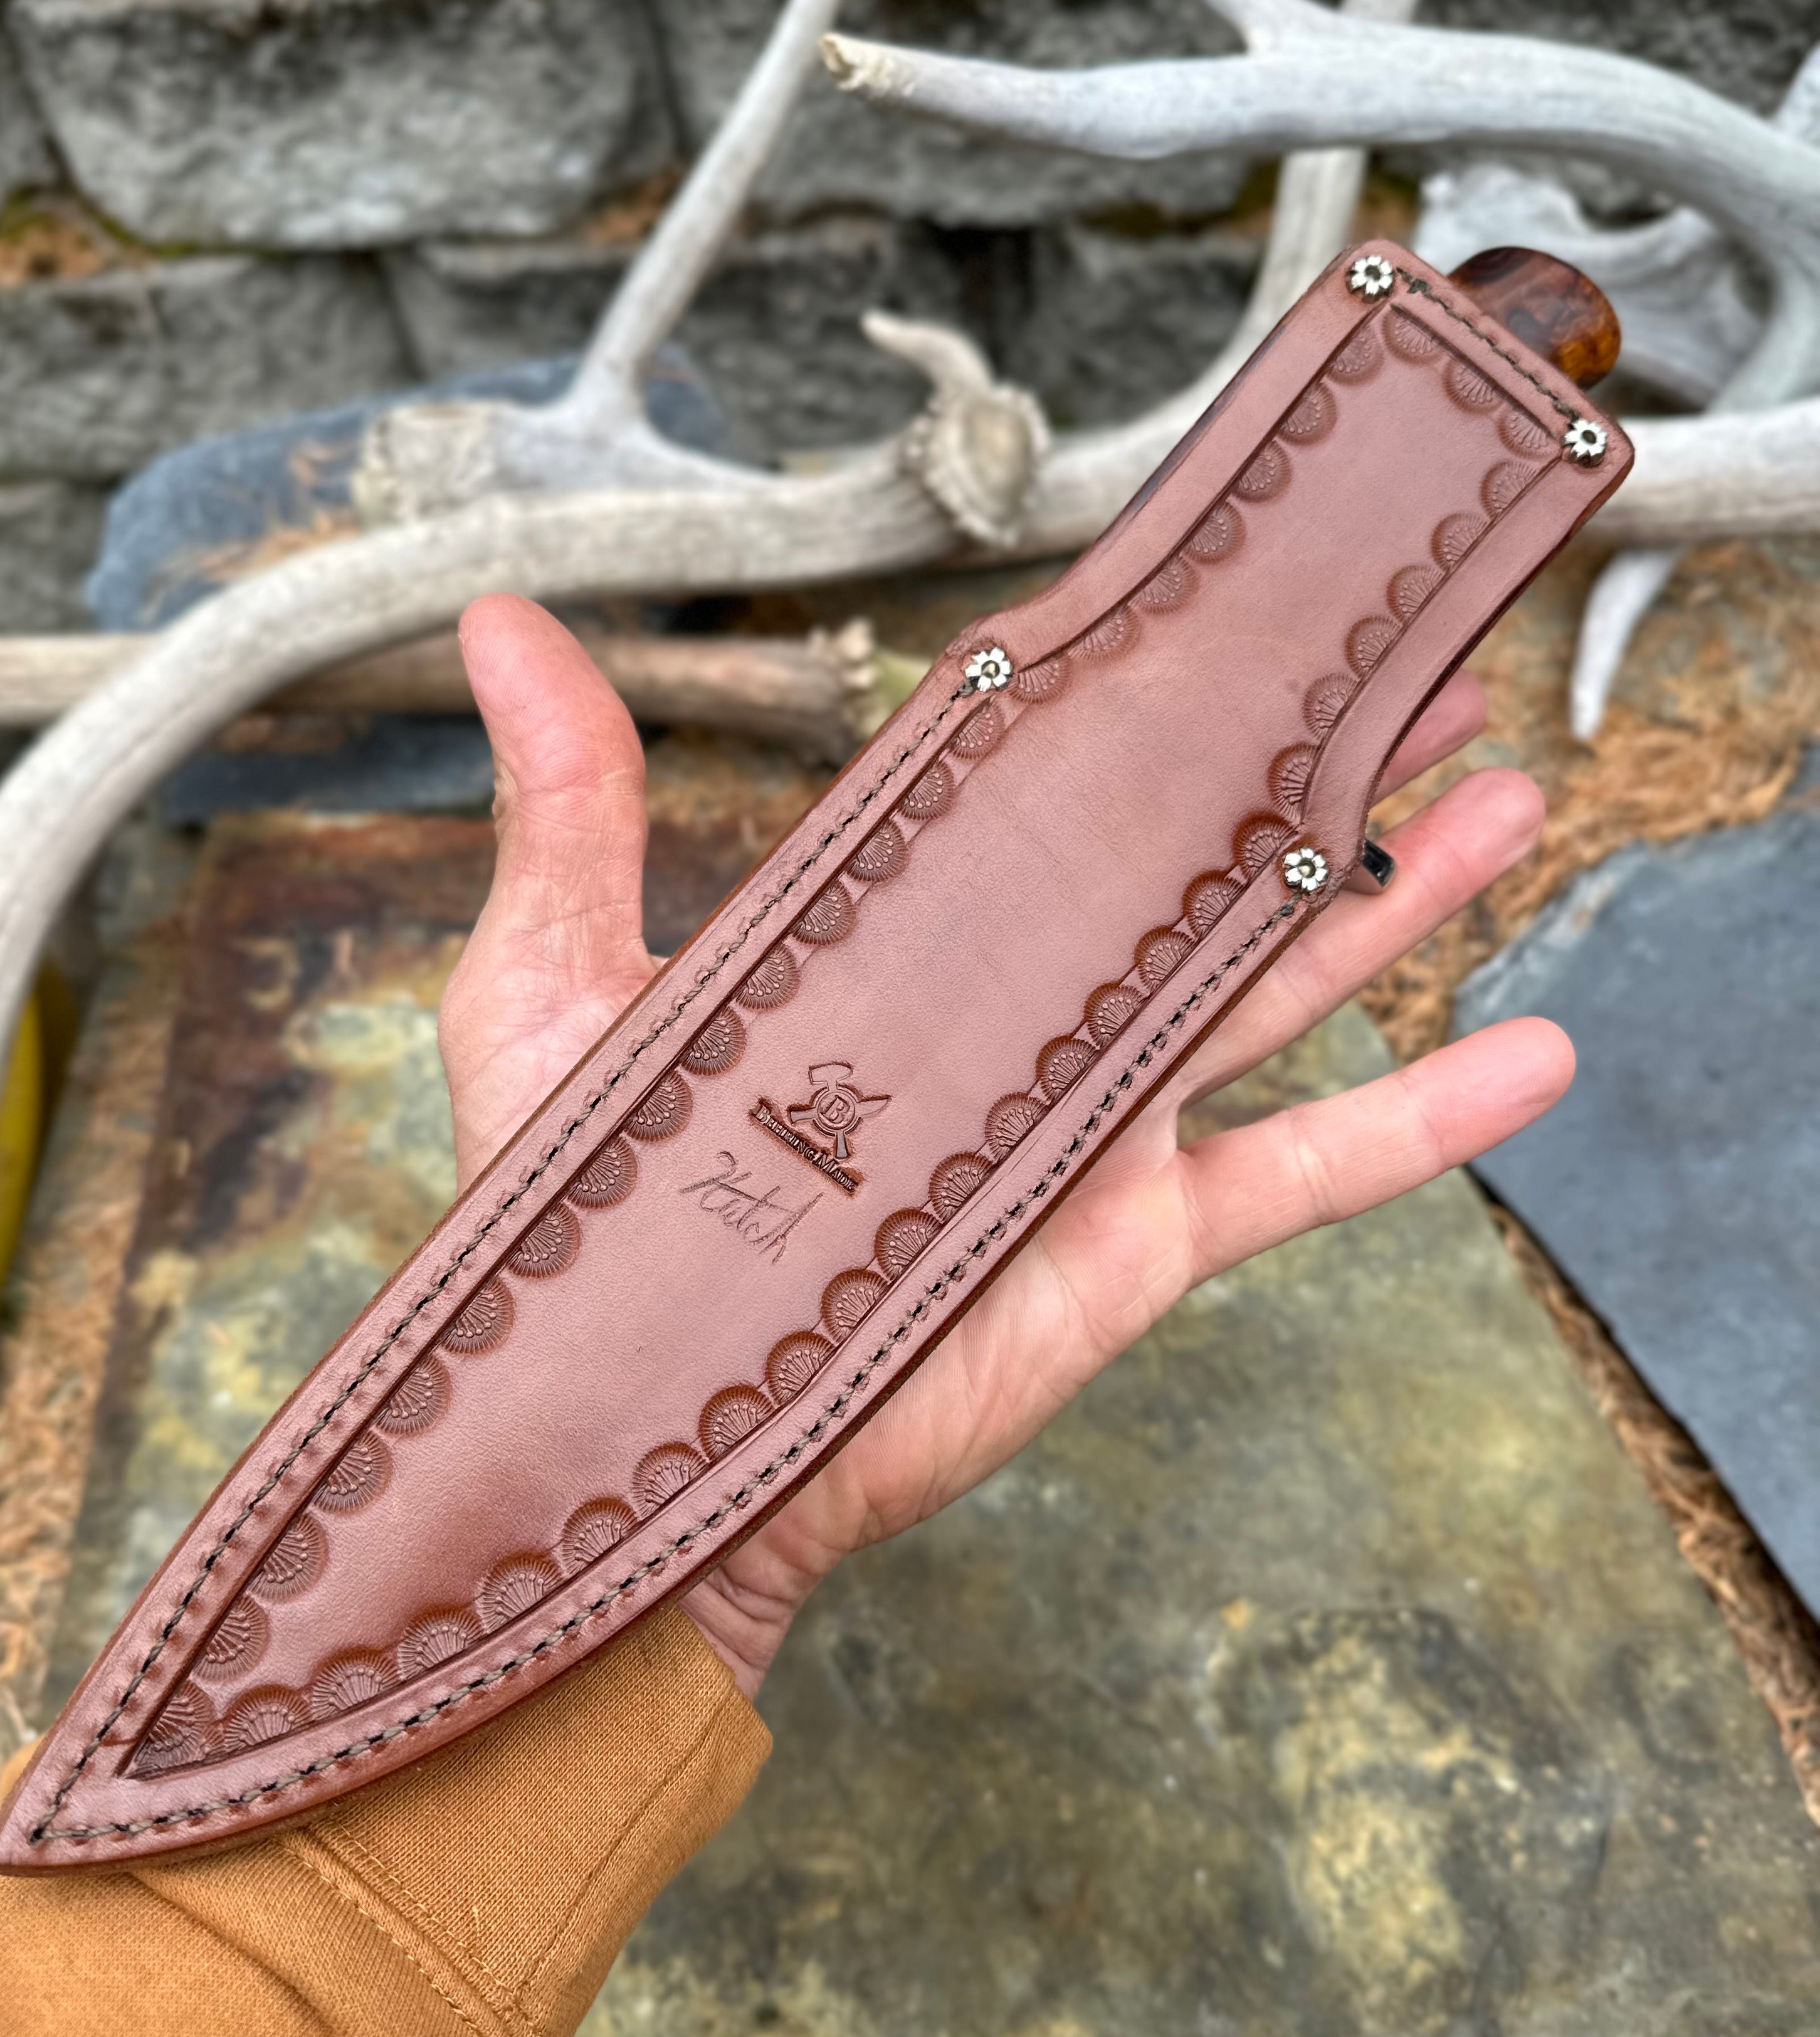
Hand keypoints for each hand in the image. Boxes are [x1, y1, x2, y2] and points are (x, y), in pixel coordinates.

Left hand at [439, 595, 1569, 1698]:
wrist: (643, 1440)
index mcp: (900, 932)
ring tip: (1512, 790)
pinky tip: (1537, 1054)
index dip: (1141, 685)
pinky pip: (1306, 1166)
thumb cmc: (576, 1218)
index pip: (1040, 777)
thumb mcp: (556, 980)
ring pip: (1277, 975)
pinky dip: (1426, 1119)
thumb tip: (499, 620)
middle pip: (1195, 854)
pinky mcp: (1136, 1236)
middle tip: (1421, 658)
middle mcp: (1015, 1005)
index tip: (1229, 596)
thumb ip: (570, 809)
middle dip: (1313, 759)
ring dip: (1400, 889)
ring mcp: (1092, 1122)